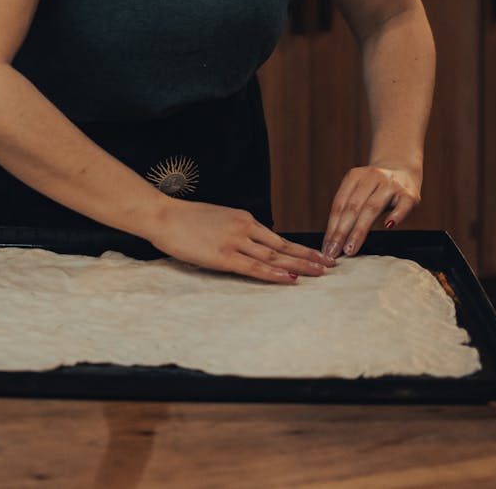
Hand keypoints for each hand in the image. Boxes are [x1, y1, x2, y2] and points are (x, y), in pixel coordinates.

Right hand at [149, 198, 333, 283]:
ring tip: (319, 273)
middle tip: (330, 265)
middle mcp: (245, 228)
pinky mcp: (223, 256)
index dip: (299, 247)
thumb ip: (237, 229)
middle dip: (308, 256)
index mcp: (244, 218)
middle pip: (282, 246)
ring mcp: (235, 242)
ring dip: (299, 265)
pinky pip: (254, 267)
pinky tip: (289, 278)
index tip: (317, 254)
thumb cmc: (187, 219)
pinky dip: (274, 273)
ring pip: (274, 256)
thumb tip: (252, 243)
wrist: (165, 216)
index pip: (277, 237)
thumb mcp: (218, 218)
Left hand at [321, 165, 421, 259]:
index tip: (326, 248)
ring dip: (359, 230)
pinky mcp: (409, 193)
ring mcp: (391, 184)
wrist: (403, 169)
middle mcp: (372, 177)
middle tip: (334, 252)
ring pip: (372, 207)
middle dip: (342, 232)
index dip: (332, 227)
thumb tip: (332, 241)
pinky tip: (388, 226)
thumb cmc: (376, 188)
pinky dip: (395, 215)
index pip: (340, 204)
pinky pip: (402, 205)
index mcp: (355, 176)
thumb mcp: (360, 191)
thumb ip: (349, 210)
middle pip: (353, 207)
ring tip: (351, 248)